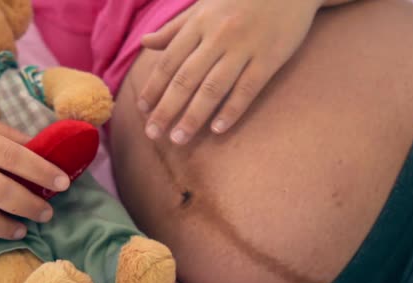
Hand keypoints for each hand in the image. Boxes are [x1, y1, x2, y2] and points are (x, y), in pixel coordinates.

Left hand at [139, 0, 321, 143]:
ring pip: (213, 88)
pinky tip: (217, 130)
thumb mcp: (204, 6)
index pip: (169, 61)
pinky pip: (247, 89)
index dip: (154, 87)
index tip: (142, 109)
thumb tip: (144, 43)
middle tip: (152, 133)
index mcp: (199, 24)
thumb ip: (175, 28)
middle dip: (166, 109)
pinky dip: (231, 110)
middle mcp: (218, 36)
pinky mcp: (270, 58)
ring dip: (193, 116)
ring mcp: (244, 48)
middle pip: (186, 79)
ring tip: (178, 139)